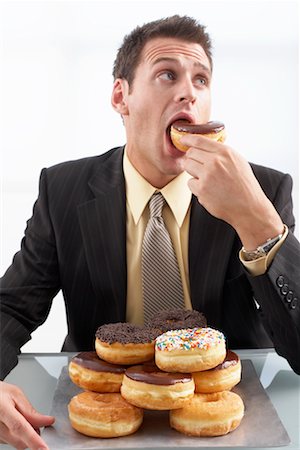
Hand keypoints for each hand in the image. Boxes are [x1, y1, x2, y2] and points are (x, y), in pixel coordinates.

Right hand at [0, 381, 54, 449]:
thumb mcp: (16, 394)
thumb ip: (30, 410)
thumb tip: (46, 421)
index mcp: (2, 409)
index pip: (19, 427)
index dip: (33, 439)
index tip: (43, 447)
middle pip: (20, 440)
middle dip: (33, 435)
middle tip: (38, 422)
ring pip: (16, 443)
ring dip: (25, 436)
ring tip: (21, 418)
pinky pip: (10, 442)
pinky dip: (18, 436)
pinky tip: (15, 424)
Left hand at [180, 134, 283, 248]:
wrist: (249, 207)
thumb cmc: (244, 186)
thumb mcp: (238, 161)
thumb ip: (222, 153)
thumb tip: (206, 147)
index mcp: (225, 152)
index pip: (199, 140)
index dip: (188, 139)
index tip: (183, 140)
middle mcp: (215, 162)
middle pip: (190, 153)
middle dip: (192, 159)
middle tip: (200, 167)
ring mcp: (207, 175)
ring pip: (187, 166)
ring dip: (193, 172)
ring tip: (208, 180)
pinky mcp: (201, 189)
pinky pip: (190, 183)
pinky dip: (196, 187)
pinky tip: (209, 191)